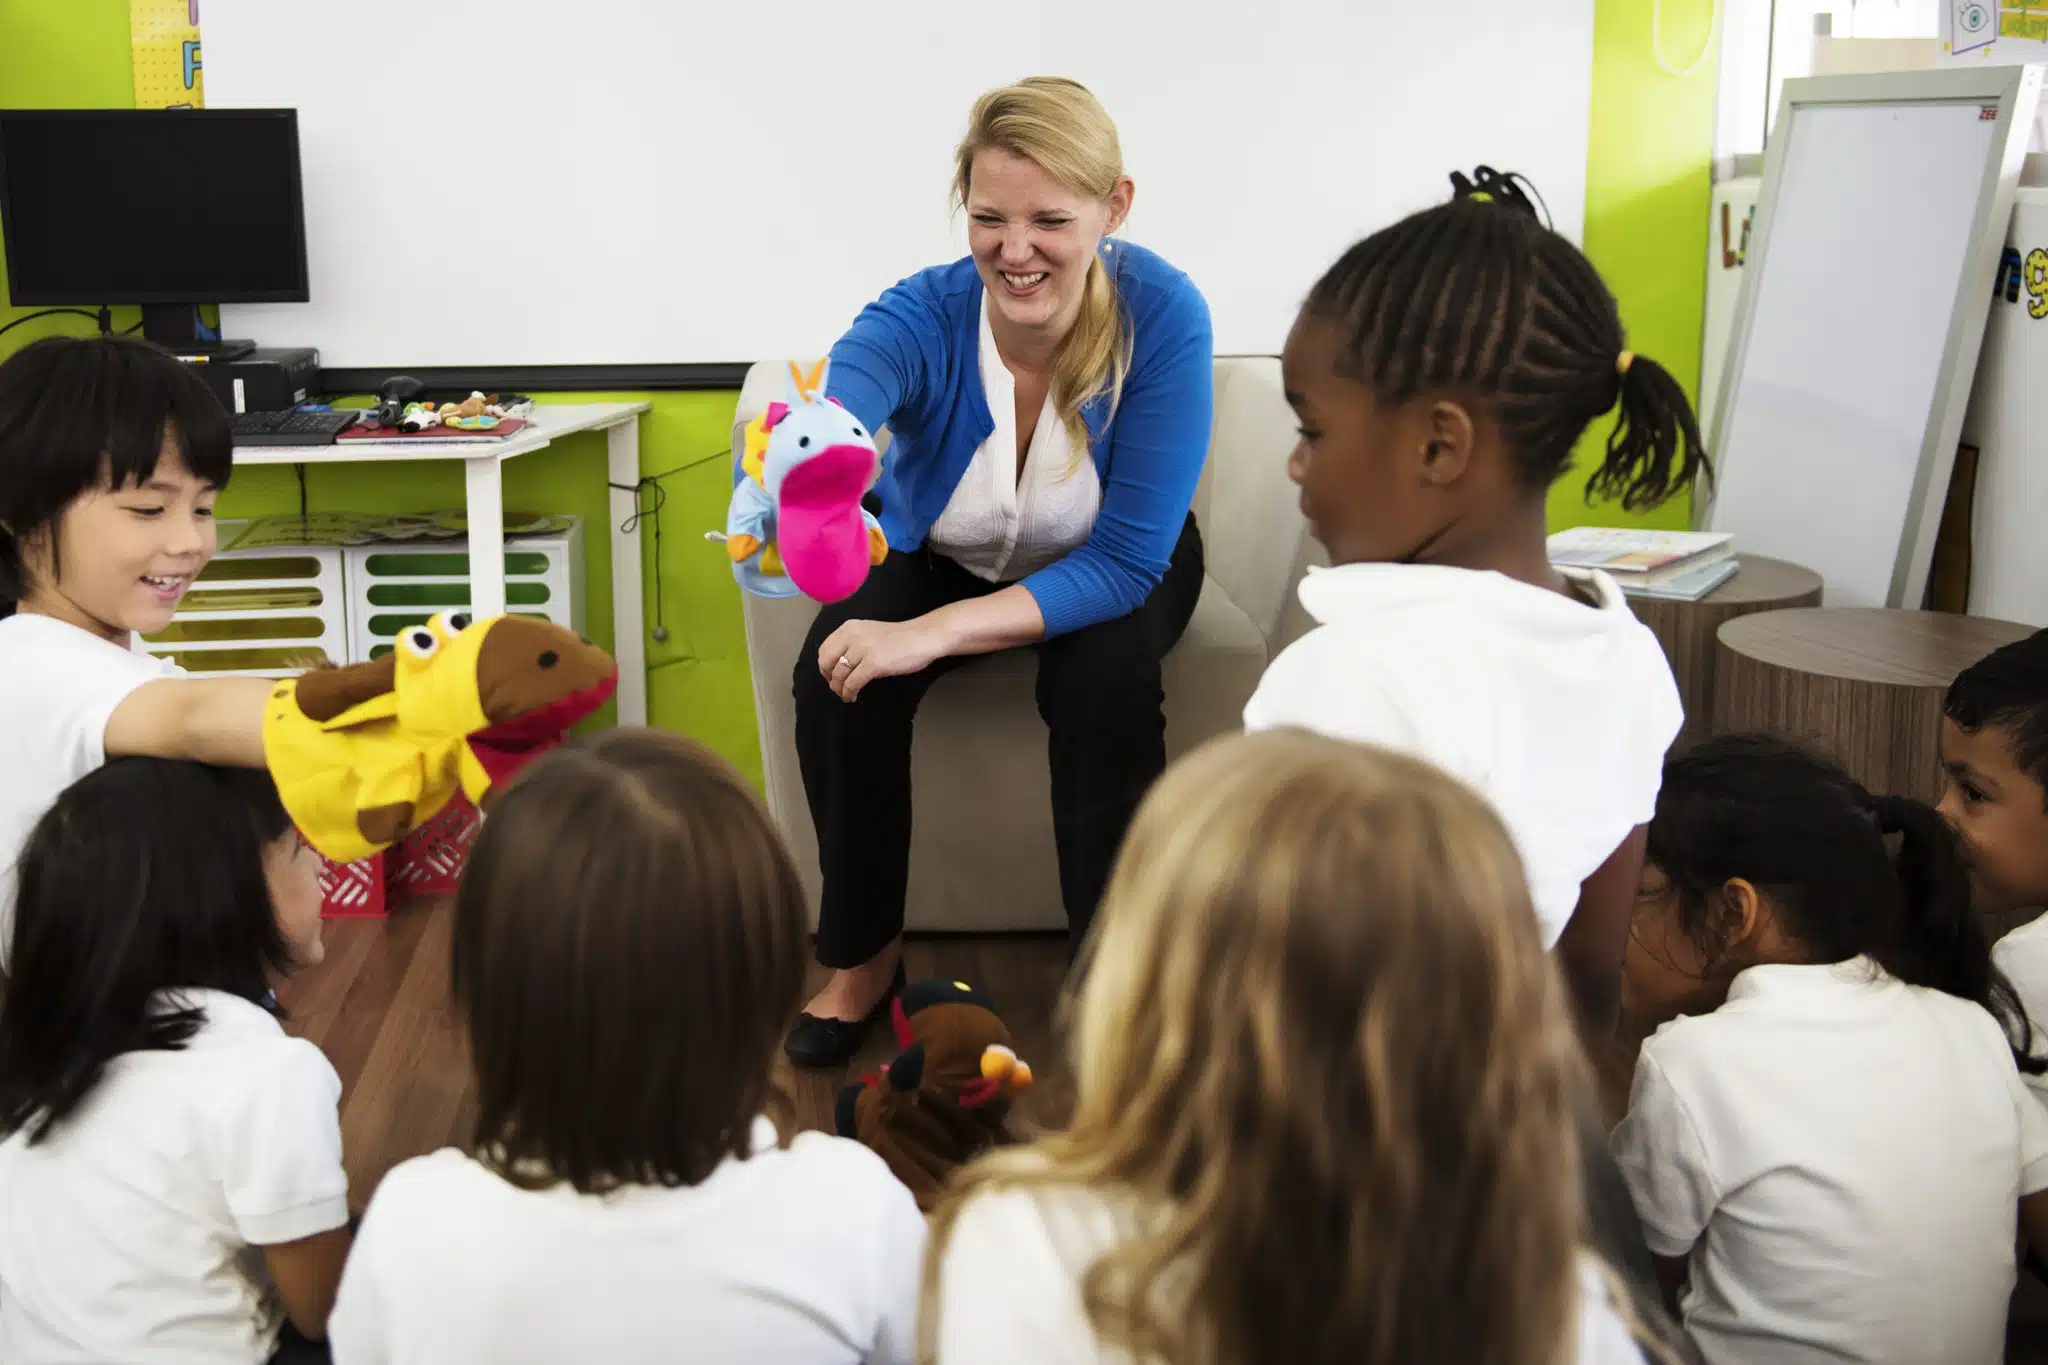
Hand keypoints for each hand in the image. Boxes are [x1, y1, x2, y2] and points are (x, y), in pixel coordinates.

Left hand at [818, 617, 946, 701]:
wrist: (922, 637)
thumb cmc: (900, 637)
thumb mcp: (869, 633)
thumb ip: (853, 643)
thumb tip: (839, 663)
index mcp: (850, 628)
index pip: (824, 648)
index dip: (824, 665)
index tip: (830, 675)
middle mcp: (852, 636)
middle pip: (827, 662)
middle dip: (829, 678)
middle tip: (836, 687)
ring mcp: (863, 650)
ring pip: (839, 675)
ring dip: (839, 688)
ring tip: (845, 695)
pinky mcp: (873, 664)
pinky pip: (852, 683)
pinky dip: (849, 692)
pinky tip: (853, 697)